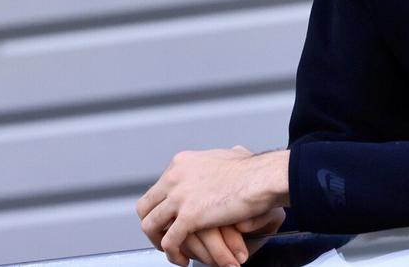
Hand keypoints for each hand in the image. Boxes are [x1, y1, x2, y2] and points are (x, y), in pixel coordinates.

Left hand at [137, 146, 289, 264]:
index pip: (158, 189)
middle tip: (164, 237)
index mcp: (181, 163)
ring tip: (172, 251)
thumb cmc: (254, 169)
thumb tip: (234, 152)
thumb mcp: (230, 154)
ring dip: (158, 242)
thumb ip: (222, 158)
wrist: (262, 177)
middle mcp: (174, 177)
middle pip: (146, 206)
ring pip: (150, 225)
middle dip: (153, 225)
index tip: (171, 220)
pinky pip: (169, 241)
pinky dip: (173, 254)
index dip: (162, 208)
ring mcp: (179, 197)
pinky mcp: (189, 216)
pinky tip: (184, 259)